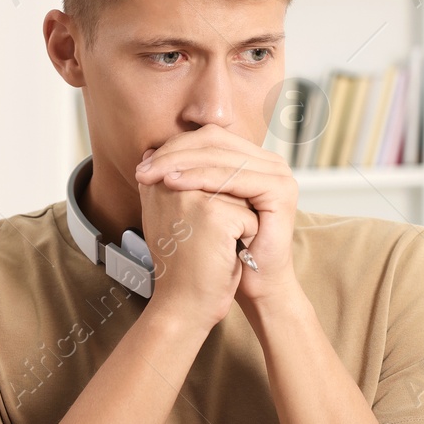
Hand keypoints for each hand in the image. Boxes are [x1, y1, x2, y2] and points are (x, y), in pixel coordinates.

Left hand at [136, 128, 300, 308]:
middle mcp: (269, 161)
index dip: (174, 148)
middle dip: (174, 154)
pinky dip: (201, 178)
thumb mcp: (197, 206)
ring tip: (152, 176)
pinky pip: (234, 177)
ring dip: (181, 163)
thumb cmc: (224, 249)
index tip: (143, 166)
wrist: (254, 284)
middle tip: (143, 170)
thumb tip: (148, 152)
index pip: (209, 139)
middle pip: (215, 143)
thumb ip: (180, 176)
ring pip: (221, 157)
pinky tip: (174, 184)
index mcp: (253, 159)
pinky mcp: (281, 189)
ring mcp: (279, 173)